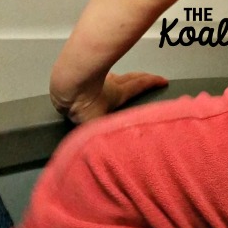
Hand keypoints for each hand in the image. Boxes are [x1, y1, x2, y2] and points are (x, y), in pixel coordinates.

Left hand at [50, 72, 168, 124]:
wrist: (64, 85)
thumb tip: (117, 151)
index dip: (152, 82)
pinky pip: (101, 78)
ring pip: (116, 76)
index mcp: (118, 93)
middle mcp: (110, 84)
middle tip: (151, 77)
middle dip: (143, 77)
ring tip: (129, 80)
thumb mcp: (98, 123)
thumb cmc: (81, 103)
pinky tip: (100, 84)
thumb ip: (107, 135)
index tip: (164, 81)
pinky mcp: (85, 79)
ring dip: (125, 78)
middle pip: (131, 77)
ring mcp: (97, 79)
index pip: (139, 85)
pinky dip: (107, 80)